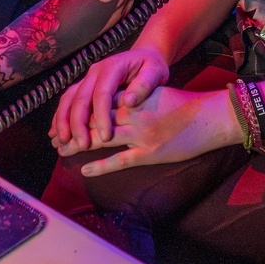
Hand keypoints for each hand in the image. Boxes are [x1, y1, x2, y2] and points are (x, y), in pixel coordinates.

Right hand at [50, 46, 169, 154]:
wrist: (143, 57)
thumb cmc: (151, 67)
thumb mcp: (155, 72)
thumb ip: (145, 85)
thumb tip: (129, 101)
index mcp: (112, 67)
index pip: (102, 94)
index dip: (101, 116)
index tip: (106, 137)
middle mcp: (95, 72)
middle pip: (80, 98)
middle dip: (78, 123)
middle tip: (82, 145)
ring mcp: (87, 79)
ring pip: (68, 99)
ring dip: (63, 121)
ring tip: (62, 142)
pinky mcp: (83, 87)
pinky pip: (67, 101)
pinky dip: (60, 117)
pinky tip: (56, 133)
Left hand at [77, 87, 237, 177]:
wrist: (210, 117)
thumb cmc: (184, 106)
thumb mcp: (154, 95)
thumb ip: (133, 98)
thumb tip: (113, 100)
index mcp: (134, 97)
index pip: (97, 102)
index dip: (77, 110)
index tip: (62, 117)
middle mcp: (134, 113)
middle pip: (94, 119)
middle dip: (71, 128)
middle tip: (54, 136)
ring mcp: (141, 134)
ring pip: (101, 138)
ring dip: (78, 145)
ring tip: (61, 150)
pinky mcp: (150, 152)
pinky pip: (120, 160)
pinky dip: (100, 165)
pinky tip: (85, 169)